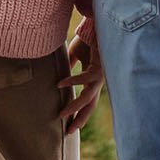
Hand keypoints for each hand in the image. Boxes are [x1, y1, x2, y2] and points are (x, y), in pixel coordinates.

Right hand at [58, 18, 105, 133]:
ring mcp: (99, 76)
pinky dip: (72, 82)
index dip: (79, 113)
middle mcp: (97, 81)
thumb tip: (60, 74)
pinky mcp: (99, 67)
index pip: (86, 101)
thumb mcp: (76, 55)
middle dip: (80, 119)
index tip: (69, 125)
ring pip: (87, 97)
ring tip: (62, 114)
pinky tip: (60, 84)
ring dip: (75, 107)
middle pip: (90, 106)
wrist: (96, 26)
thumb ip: (71, 65)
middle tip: (69, 132)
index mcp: (92, 80)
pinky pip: (84, 78)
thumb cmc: (87, 39)